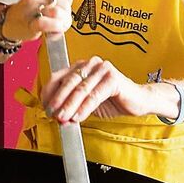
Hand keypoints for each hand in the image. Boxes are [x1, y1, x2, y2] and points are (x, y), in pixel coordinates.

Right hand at [5, 0, 77, 42]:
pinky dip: (54, 28)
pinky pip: (50, 23)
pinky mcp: (31, 23)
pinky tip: (51, 30)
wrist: (13, 24)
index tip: (62, 2)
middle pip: (66, 2)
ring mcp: (31, 7)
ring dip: (61, 22)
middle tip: (56, 16)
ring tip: (54, 23)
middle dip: (65, 12)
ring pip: (59, 12)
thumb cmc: (32, 9)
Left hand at [42, 57, 167, 124]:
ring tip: (63, 118)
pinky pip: (94, 95)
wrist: (138, 102)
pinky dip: (85, 107)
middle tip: (52, 114)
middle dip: (58, 100)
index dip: (49, 93)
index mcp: (81, 66)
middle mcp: (90, 64)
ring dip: (70, 106)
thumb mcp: (86, 103)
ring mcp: (102, 69)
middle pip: (68, 82)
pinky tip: (78, 117)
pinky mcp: (113, 78)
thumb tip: (56, 115)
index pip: (58, 77)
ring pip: (81, 89)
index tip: (45, 107)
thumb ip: (72, 105)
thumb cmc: (113, 101)